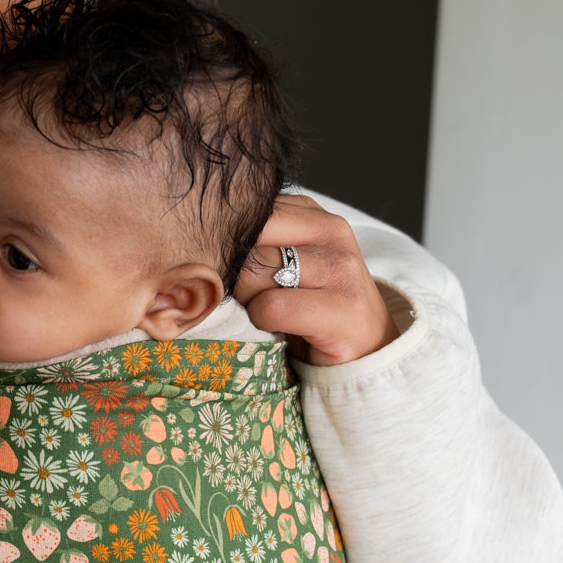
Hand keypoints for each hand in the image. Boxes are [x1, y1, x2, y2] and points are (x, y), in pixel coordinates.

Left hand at [232, 194, 399, 365]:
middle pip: (246, 239)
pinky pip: (272, 307)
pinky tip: (280, 328)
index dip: (223, 244)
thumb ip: (254, 243)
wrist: (366, 351)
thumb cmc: (311, 307)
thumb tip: (197, 243)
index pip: (245, 211)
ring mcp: (341, 267)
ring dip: (248, 300)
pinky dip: (263, 322)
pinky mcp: (343, 307)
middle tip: (246, 299)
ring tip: (268, 313)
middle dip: (233, 273)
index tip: (221, 270)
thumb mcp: (283, 263)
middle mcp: (331, 230)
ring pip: (254, 273)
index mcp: (311, 214)